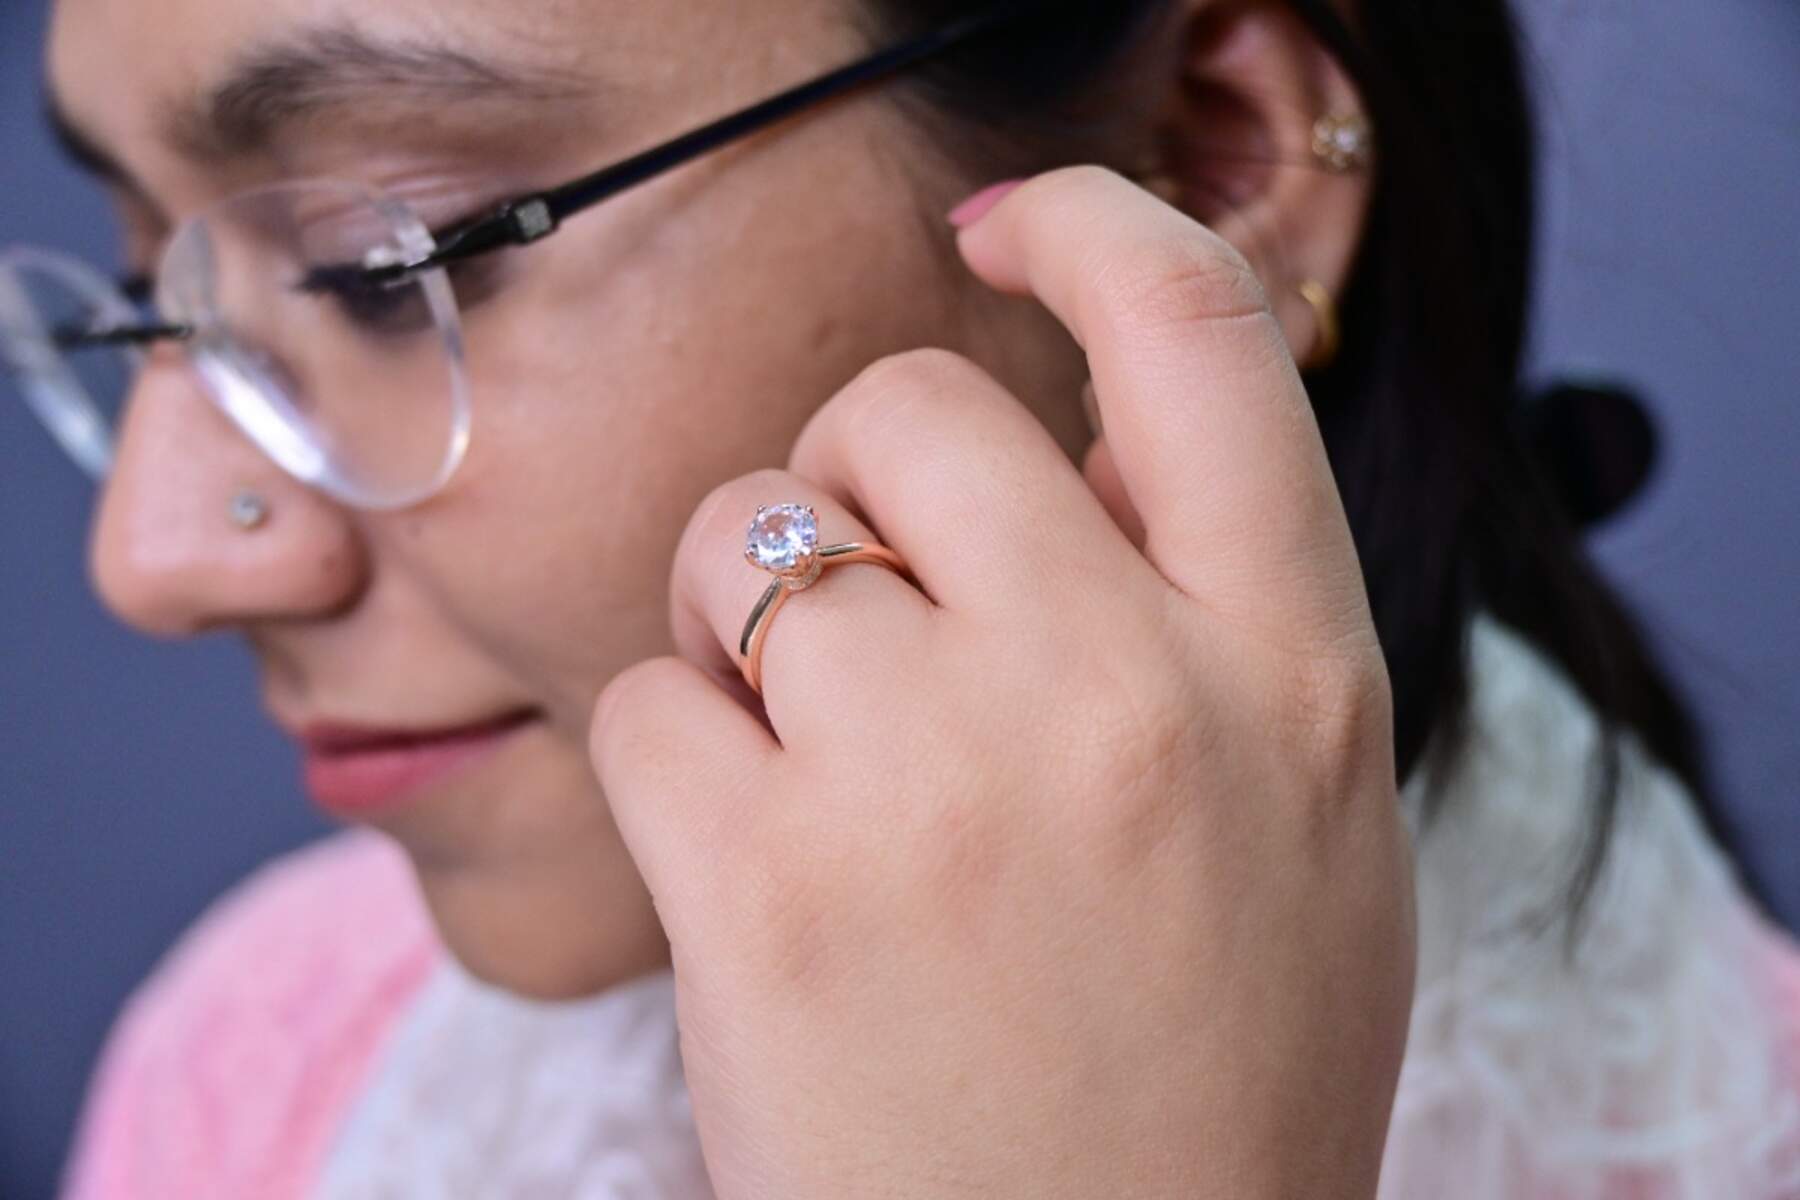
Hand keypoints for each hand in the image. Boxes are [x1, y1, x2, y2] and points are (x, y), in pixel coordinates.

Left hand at [591, 166, 1414, 1199]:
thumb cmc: (1205, 1076)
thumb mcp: (1305, 826)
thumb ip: (1221, 623)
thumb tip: (1082, 458)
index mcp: (1295, 671)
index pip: (1204, 335)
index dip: (1088, 231)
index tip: (1005, 230)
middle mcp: (1125, 690)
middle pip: (910, 409)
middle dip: (851, 472)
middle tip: (861, 596)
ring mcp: (937, 781)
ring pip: (748, 542)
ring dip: (743, 624)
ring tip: (812, 766)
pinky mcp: (767, 884)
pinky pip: (645, 698)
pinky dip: (670, 757)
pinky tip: (748, 866)